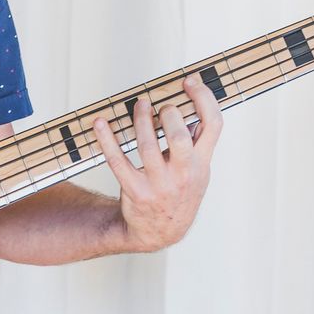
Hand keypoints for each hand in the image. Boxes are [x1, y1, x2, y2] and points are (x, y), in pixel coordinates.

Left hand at [91, 73, 223, 252]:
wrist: (160, 232)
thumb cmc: (179, 193)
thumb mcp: (198, 171)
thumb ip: (197, 143)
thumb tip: (191, 106)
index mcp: (202, 163)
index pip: (213, 125)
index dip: (204, 98)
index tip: (190, 81)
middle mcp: (183, 174)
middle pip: (179, 137)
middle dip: (169, 114)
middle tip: (162, 107)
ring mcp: (159, 184)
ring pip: (146, 145)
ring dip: (140, 120)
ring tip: (139, 105)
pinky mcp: (135, 191)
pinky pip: (117, 161)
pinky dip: (106, 139)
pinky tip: (100, 123)